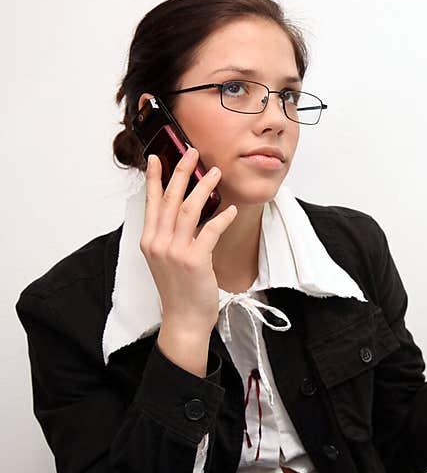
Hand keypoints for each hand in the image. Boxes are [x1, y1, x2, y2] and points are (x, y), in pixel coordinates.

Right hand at [140, 147, 237, 333]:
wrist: (184, 319)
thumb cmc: (180, 289)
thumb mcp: (166, 259)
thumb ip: (170, 236)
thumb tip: (182, 210)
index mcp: (149, 241)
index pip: (151, 202)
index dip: (154, 178)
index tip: (157, 157)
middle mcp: (158, 243)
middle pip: (169, 198)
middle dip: (181, 172)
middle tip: (193, 152)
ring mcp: (174, 252)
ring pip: (188, 209)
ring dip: (204, 188)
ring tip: (216, 173)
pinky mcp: (194, 261)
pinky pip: (210, 231)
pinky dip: (222, 218)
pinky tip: (231, 209)